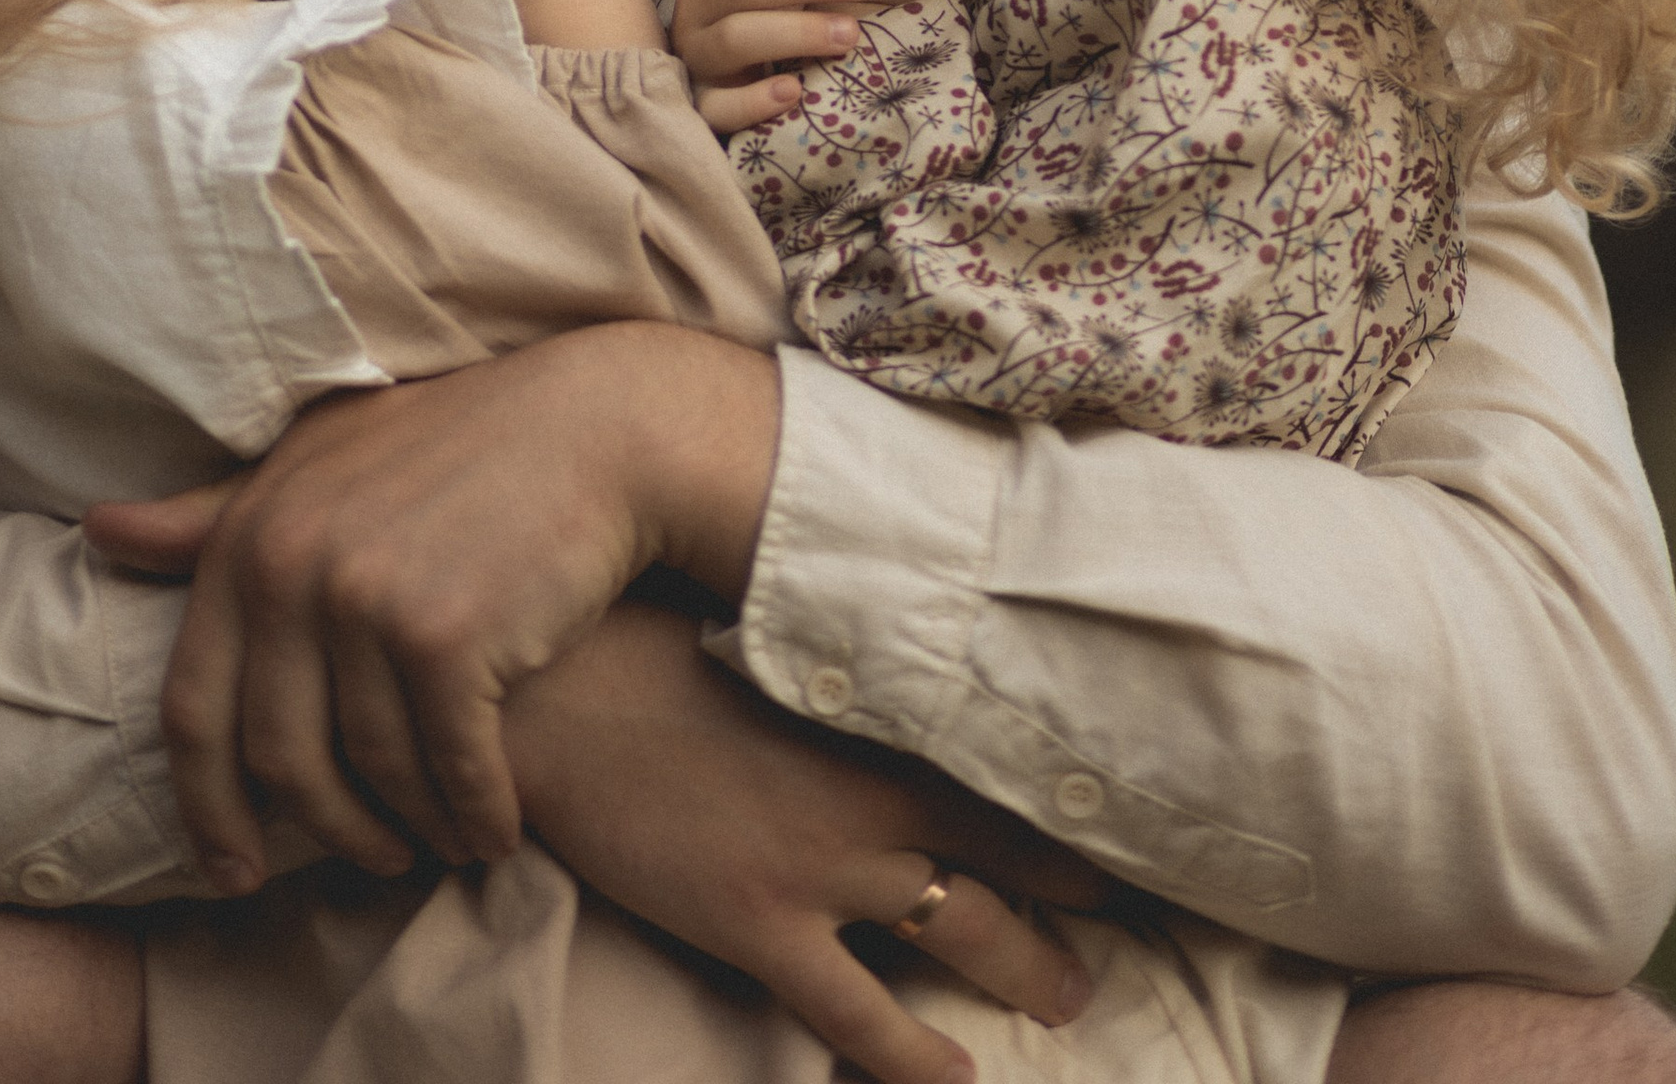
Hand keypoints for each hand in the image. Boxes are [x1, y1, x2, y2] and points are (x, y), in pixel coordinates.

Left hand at [81, 320, 780, 886]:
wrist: (593, 427)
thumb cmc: (453, 448)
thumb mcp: (320, 466)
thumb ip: (213, 515)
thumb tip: (98, 531)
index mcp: (249, 536)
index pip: (195, 709)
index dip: (209, 806)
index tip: (236, 870)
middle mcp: (292, 567)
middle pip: (279, 761)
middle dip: (326, 831)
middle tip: (371, 858)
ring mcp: (366, 601)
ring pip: (370, 777)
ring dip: (409, 830)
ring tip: (438, 838)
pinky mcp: (446, 637)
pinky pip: (449, 773)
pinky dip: (474, 817)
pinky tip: (494, 827)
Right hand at [508, 606, 1096, 1083]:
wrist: (561, 697)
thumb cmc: (644, 645)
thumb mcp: (756, 635)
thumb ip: (826, 661)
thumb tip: (863, 658)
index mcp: (870, 711)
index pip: (997, 758)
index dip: (1058, 795)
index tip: (1113, 811)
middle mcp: (870, 792)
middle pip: (1005, 854)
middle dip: (1069, 898)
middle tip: (1114, 922)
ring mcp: (823, 867)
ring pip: (963, 930)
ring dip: (1028, 971)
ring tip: (1071, 1003)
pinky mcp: (762, 928)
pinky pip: (861, 1015)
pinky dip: (917, 1057)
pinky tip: (959, 1079)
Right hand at [671, 0, 874, 131]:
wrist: (735, 81)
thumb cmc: (770, 13)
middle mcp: (695, 4)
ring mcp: (696, 55)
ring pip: (734, 39)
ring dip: (796, 33)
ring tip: (849, 34)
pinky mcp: (703, 105)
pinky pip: (720, 107)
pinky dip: (755, 100)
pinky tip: (794, 91)